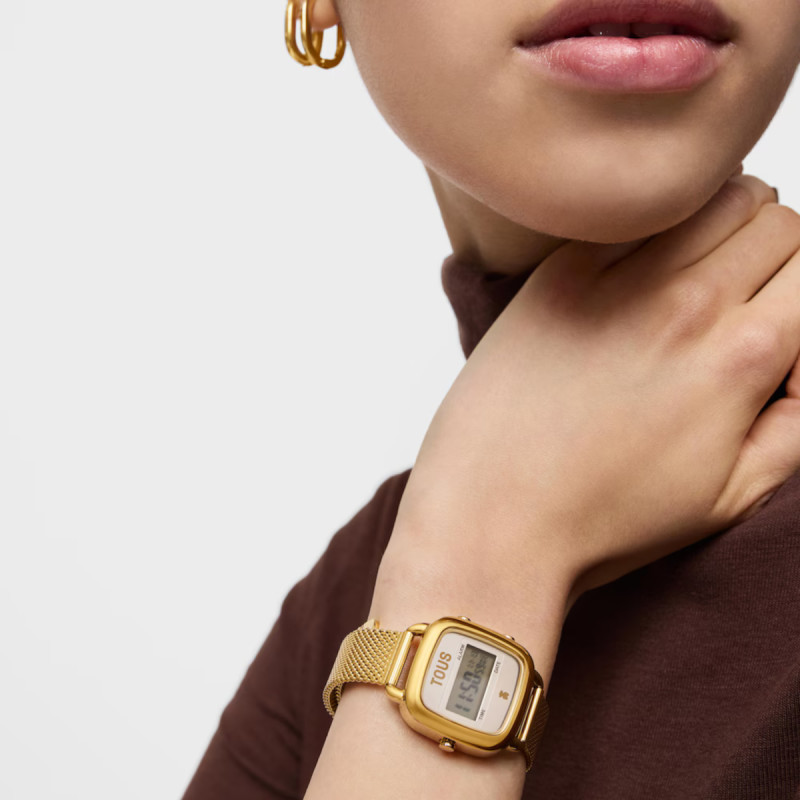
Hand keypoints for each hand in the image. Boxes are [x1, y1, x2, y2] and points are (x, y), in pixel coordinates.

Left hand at [371, 175, 799, 656]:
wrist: (492, 518)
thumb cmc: (604, 519)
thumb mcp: (729, 496)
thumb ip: (796, 424)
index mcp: (741, 358)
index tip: (780, 322)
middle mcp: (686, 305)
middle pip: (774, 220)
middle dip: (775, 252)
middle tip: (746, 296)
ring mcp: (615, 283)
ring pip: (711, 199)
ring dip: (724, 223)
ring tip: (702, 271)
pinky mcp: (557, 278)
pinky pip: (629, 218)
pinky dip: (651, 229)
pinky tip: (637, 271)